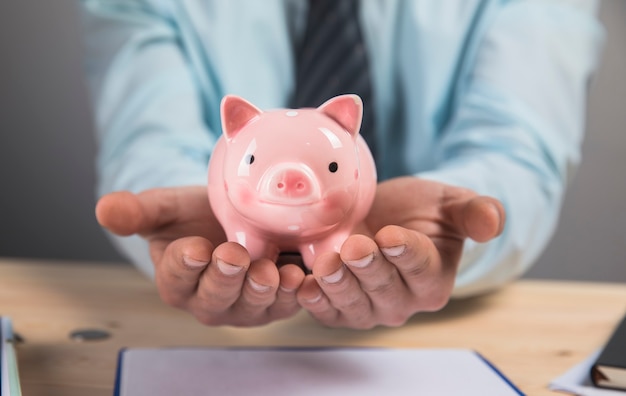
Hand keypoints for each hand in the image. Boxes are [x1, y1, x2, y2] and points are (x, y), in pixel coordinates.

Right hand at [95, 186, 304, 325]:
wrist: (233, 218)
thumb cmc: (195, 215)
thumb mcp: (165, 208)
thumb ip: (138, 212)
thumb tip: (104, 209)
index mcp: (176, 282)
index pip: (176, 278)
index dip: (184, 265)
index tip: (194, 247)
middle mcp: (208, 301)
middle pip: (215, 298)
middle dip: (224, 278)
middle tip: (233, 254)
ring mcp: (243, 306)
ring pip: (250, 306)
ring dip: (260, 290)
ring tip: (267, 269)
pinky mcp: (273, 303)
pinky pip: (283, 305)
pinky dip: (291, 294)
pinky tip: (298, 276)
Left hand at [296, 177, 504, 328]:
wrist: (384, 216)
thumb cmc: (420, 211)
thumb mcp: (450, 204)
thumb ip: (474, 212)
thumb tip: (493, 222)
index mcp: (434, 279)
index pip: (421, 269)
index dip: (406, 253)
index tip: (390, 235)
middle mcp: (403, 302)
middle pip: (385, 290)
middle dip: (368, 269)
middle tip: (355, 247)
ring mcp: (369, 308)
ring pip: (354, 305)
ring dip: (338, 286)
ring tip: (326, 264)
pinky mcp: (338, 308)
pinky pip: (327, 313)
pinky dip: (313, 301)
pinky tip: (303, 284)